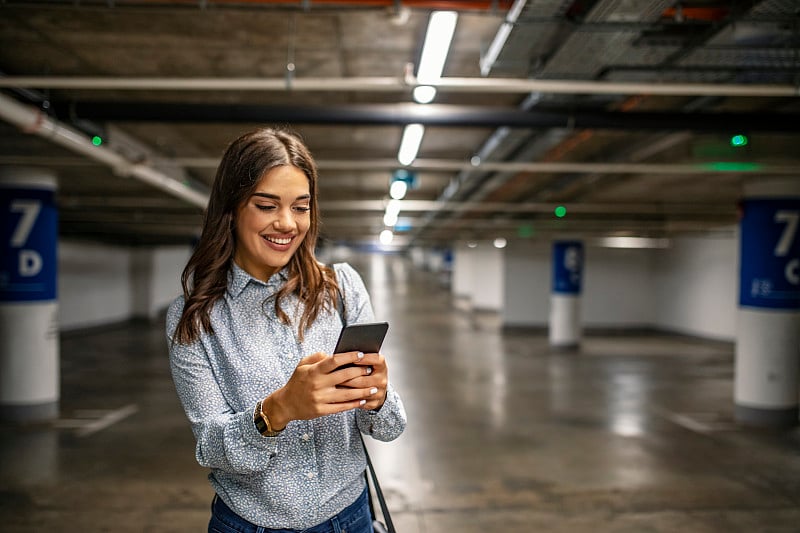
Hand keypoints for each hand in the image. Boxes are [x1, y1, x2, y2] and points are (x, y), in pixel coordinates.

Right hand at [264, 351, 383, 429]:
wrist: (285, 404)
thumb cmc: (297, 382)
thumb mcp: (302, 365)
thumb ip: (317, 357)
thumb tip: (335, 354)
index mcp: (314, 371)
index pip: (334, 361)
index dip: (349, 356)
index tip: (361, 354)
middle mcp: (317, 384)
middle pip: (344, 376)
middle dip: (360, 372)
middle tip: (370, 370)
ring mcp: (320, 398)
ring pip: (347, 394)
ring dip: (363, 391)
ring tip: (374, 388)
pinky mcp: (321, 410)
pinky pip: (341, 407)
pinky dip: (354, 404)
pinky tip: (363, 400)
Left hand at [336, 351, 388, 410]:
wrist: (375, 389)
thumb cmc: (366, 372)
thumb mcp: (366, 362)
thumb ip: (357, 358)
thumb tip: (343, 354)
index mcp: (381, 366)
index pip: (376, 360)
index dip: (365, 358)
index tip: (353, 357)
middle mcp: (382, 379)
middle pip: (364, 378)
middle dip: (349, 376)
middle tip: (336, 374)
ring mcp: (379, 392)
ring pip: (360, 390)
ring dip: (347, 387)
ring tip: (335, 384)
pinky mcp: (374, 403)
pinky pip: (359, 401)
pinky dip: (349, 398)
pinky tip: (340, 394)